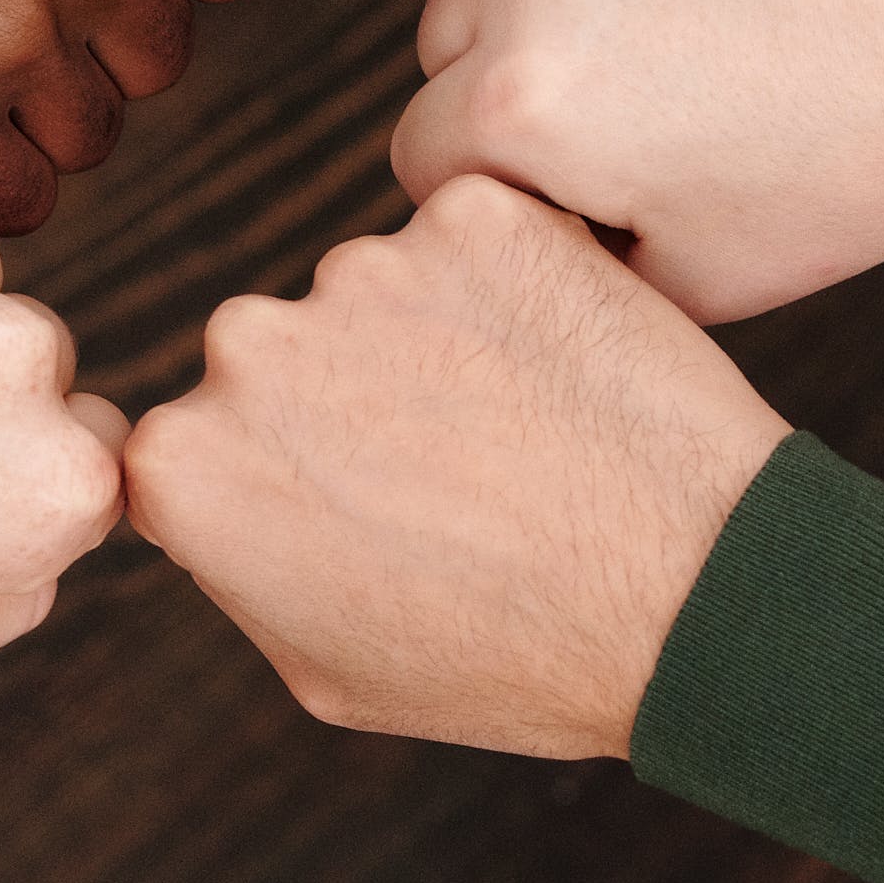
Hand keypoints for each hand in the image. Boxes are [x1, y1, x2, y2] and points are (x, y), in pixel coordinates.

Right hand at [124, 176, 787, 757]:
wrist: (697, 598)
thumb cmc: (518, 659)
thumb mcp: (325, 667)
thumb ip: (237, 557)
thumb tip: (214, 488)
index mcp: (186, 464)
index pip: (199, 441)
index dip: (283, 479)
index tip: (358, 509)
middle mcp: (249, 346)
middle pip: (282, 353)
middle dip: (349, 399)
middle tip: (458, 472)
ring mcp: (365, 268)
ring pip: (380, 290)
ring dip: (436, 338)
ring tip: (531, 432)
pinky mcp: (477, 214)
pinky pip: (474, 239)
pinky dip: (516, 285)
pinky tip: (569, 369)